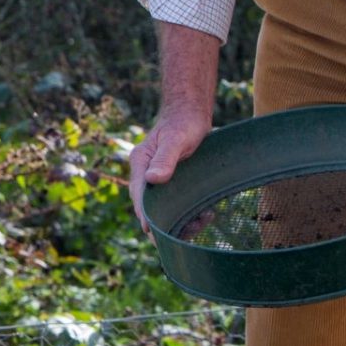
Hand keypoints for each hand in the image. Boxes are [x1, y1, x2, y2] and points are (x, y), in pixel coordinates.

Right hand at [126, 101, 211, 225]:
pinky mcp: (173, 185)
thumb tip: (153, 179)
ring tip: (204, 219)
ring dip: (181, 222)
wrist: (192, 114)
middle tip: (188, 231)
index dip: (145, 214)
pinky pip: (176, 206)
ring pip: (164, 210)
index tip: (152, 231)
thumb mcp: (176, 139)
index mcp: (141, 163)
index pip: (139, 194)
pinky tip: (206, 213)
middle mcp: (146, 175)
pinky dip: (189, 215)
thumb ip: (165, 158)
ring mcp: (159, 181)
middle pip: (149, 207)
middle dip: (165, 223)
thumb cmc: (184, 122)